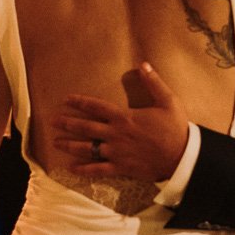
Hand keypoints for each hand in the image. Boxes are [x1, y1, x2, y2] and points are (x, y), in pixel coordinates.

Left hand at [52, 63, 189, 181]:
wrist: (182, 157)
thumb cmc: (175, 128)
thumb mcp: (168, 101)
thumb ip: (153, 82)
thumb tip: (143, 64)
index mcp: (124, 117)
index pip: (96, 107)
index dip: (80, 102)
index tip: (67, 100)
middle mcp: (116, 134)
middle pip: (85, 127)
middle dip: (67, 123)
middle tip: (52, 121)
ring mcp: (116, 152)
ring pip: (87, 148)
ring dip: (69, 144)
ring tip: (55, 142)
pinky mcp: (120, 168)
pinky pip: (98, 169)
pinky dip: (84, 169)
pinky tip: (71, 168)